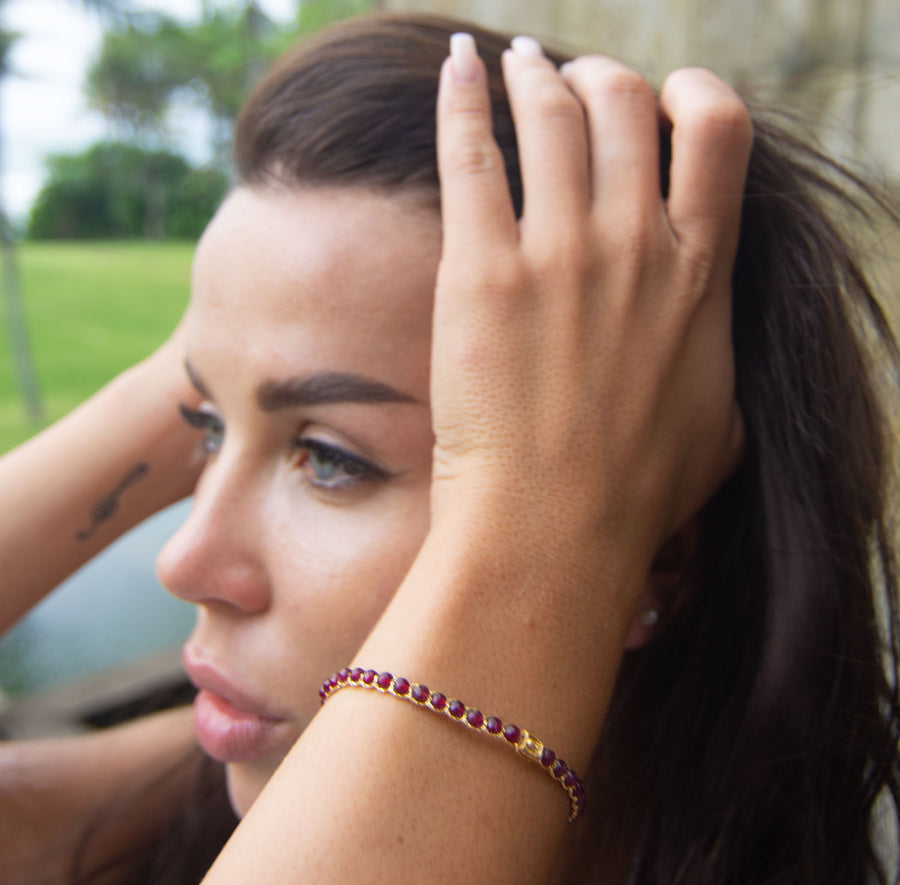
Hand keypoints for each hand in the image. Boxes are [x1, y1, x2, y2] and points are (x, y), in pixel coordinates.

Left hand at [431, 37, 749, 590]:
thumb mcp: (719, 430)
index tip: (664, 103)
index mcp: (698, 275)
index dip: (691, 97)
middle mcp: (635, 246)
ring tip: (516, 65)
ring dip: (533, 75)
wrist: (556, 530)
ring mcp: (558, 254)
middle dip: (599, 79)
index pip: (717, 133)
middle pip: (624, 104)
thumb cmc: (636, 494)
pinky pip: (472, 154)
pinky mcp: (482, 273)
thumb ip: (722, 370)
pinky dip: (463, 98)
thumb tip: (717, 356)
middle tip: (571, 84)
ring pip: (551, 112)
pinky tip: (455, 68)